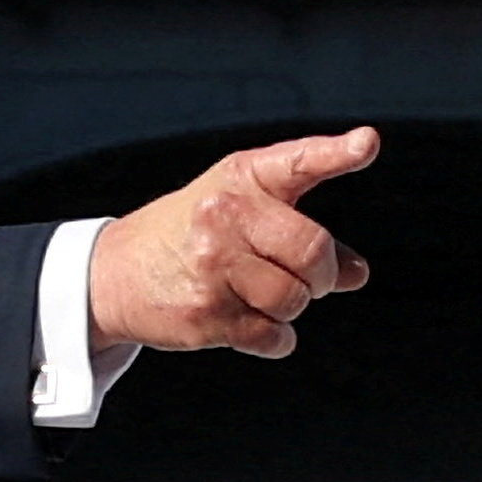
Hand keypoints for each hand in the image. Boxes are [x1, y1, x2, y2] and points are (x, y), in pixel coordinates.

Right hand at [88, 127, 378, 358]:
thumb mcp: (242, 212)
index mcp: (242, 178)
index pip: (298, 161)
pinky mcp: (206, 314)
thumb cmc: (193, 234)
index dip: (337, 153)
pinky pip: (274, 336)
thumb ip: (302, 233)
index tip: (366, 143)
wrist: (114, 272)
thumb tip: (357, 273)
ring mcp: (213, 265)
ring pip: (295, 300)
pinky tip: (250, 322)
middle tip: (308, 279)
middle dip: (320, 275)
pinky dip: (275, 338)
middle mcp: (226, 214)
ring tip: (261, 294)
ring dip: (292, 307)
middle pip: (313, 251)